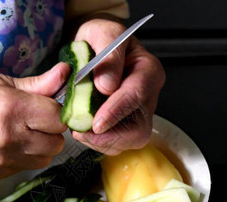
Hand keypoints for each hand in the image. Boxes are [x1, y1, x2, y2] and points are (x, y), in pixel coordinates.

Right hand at [0, 63, 69, 180]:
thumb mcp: (3, 83)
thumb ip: (39, 84)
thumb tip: (66, 74)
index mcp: (12, 108)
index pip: (58, 118)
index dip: (56, 112)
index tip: (47, 108)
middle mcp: (8, 137)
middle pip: (57, 143)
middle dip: (52, 132)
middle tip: (37, 122)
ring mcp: (2, 159)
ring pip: (46, 158)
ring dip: (41, 147)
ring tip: (23, 134)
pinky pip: (27, 167)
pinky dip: (24, 157)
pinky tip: (10, 145)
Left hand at [70, 17, 165, 154]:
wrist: (94, 49)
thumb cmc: (100, 40)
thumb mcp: (102, 33)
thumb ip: (108, 54)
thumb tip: (106, 86)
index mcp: (148, 70)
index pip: (137, 95)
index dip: (116, 112)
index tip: (96, 123)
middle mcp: (148, 96)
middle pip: (138, 130)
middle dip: (109, 136)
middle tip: (81, 132)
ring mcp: (137, 114)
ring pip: (127, 142)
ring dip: (100, 141)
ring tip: (78, 128)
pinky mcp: (125, 126)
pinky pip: (115, 143)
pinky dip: (96, 141)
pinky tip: (82, 128)